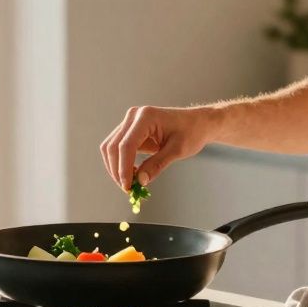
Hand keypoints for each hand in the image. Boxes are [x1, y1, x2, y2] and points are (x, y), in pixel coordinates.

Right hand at [100, 106, 217, 191]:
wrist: (197, 123)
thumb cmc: (191, 132)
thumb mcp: (177, 150)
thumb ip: (157, 164)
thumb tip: (140, 181)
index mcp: (146, 116)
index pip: (126, 145)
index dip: (124, 168)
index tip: (127, 187)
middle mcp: (133, 116)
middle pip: (113, 146)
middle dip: (117, 170)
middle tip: (128, 190)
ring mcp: (130, 122)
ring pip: (110, 148)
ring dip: (116, 168)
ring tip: (131, 183)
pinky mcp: (130, 130)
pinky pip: (117, 148)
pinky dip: (121, 163)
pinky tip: (132, 174)